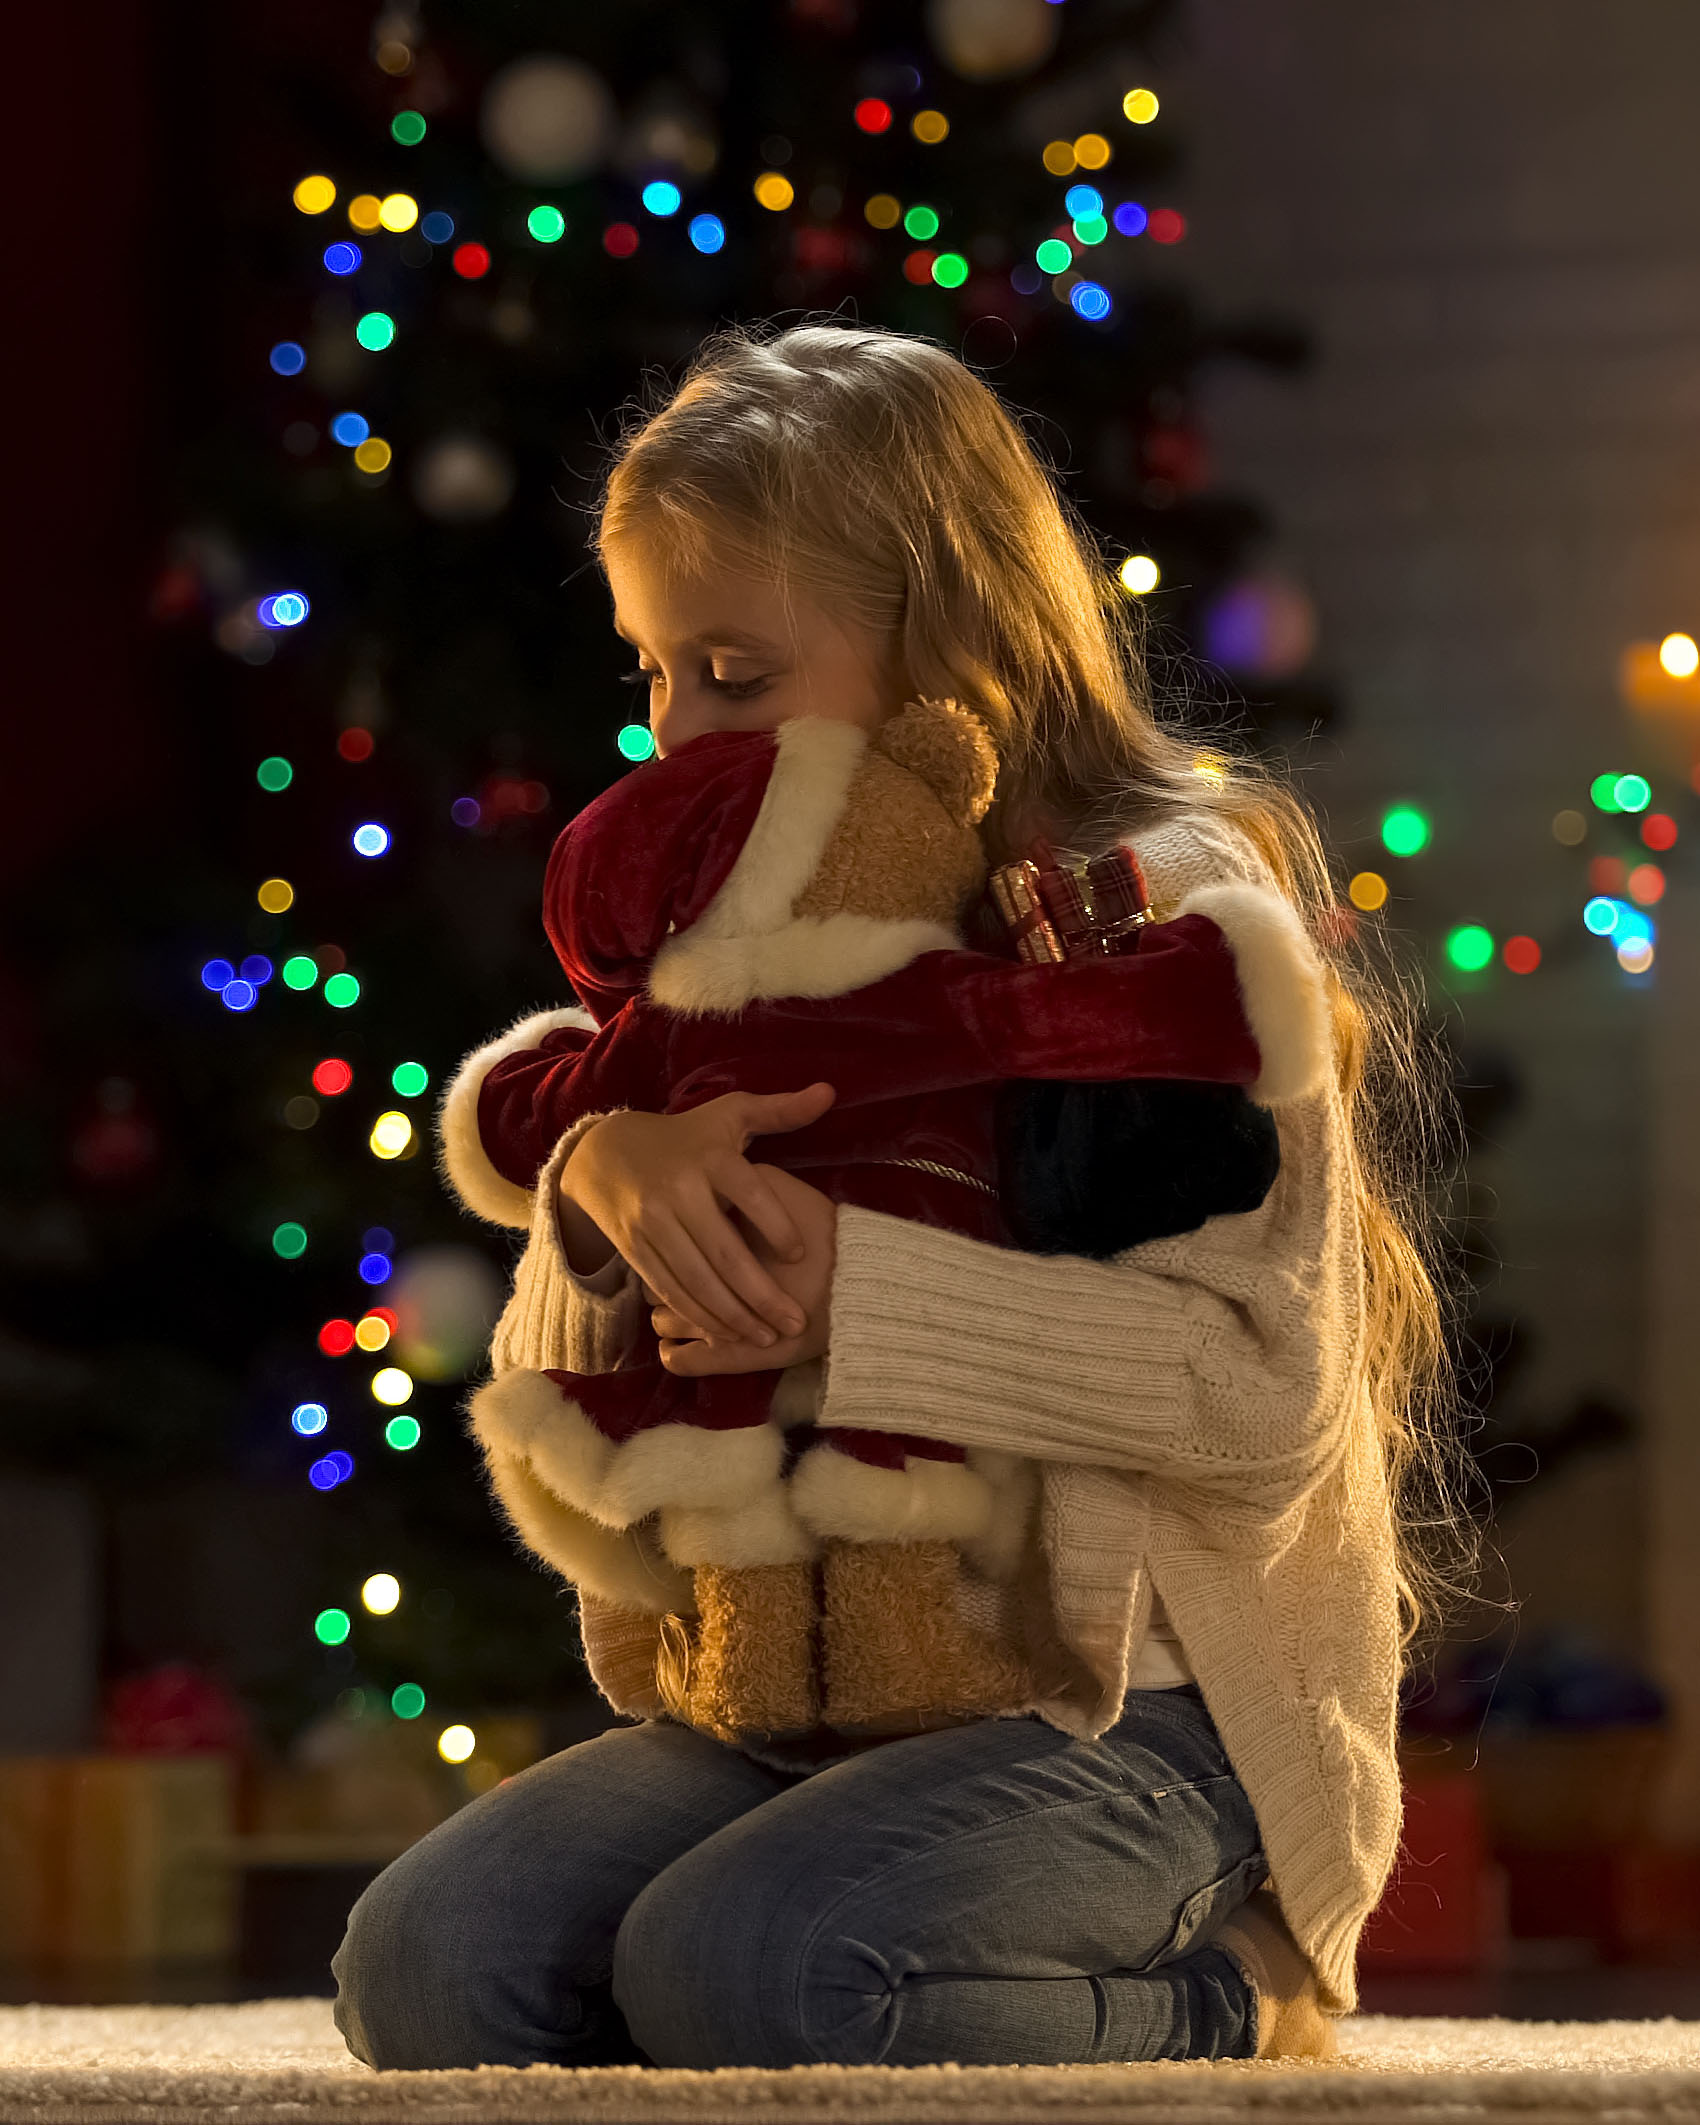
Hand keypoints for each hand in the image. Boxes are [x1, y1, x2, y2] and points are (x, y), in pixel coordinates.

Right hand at [558, 1083, 836, 1345]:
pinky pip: (669, 1288)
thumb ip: (781, 1111)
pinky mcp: (634, 1249)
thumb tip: (829, 1092)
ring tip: (767, 1338)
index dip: (777, 1227)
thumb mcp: (729, 1114)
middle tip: (796, 1322)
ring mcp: (652, 1224)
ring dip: (732, 1316)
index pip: (750, 1195)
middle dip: (762, 1294)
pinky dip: (697, 1315)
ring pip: (696, 1279)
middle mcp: (678, 1192)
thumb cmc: (687, 1136)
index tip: (802, 1255)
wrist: (605, 1153)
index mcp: (709, 1159)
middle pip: (724, 1252)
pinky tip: (725, 1334)